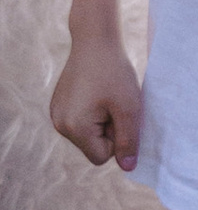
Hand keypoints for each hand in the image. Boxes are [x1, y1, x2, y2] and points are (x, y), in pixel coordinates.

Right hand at [49, 27, 142, 171]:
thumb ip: (129, 141)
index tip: (120, 115)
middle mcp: (59, 125)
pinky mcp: (58, 106)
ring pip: (88, 135)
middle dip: (109, 131)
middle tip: (115, 104)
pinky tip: (97, 92)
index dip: (117, 140)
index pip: (102, 157)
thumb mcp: (129, 108)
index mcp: (74, 128)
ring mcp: (56, 115)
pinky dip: (93, 113)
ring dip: (102, 122)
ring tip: (107, 97)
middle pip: (94, 147)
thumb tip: (128, 168)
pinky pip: (81, 123)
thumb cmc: (115, 73)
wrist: (95, 41)